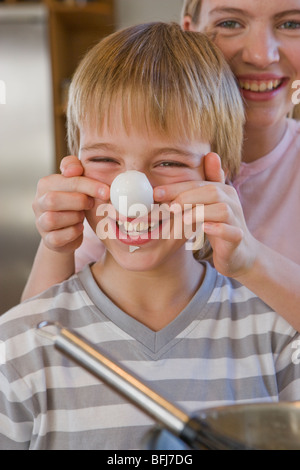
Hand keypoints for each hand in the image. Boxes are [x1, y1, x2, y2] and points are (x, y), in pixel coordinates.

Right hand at [33, 156, 108, 252]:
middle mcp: (39, 202)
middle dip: (78, 201)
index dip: (88, 185)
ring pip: (52, 219)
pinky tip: (79, 227)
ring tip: (81, 216)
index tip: (106, 191)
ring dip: (74, 217)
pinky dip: (73, 233)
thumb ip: (75, 168)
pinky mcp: (48, 240)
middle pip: (53, 199)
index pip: (65, 181)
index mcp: (46, 184)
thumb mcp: (76, 182)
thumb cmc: (73, 201)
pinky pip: (58, 237)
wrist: (68, 229)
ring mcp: (40, 222)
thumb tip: (75, 169)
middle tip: (91, 204)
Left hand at [153, 152, 257, 278]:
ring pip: (222, 209)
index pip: (198, 184)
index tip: (156, 193)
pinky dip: (217, 228)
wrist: (239, 253)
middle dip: (186, 197)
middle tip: (167, 206)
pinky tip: (203, 228)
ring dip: (200, 212)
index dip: (177, 187)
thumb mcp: (205, 206)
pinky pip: (231, 231)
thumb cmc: (218, 226)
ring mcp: (236, 220)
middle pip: (211, 191)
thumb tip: (175, 176)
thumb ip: (193, 191)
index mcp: (222, 191)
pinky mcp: (238, 238)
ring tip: (182, 219)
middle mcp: (231, 202)